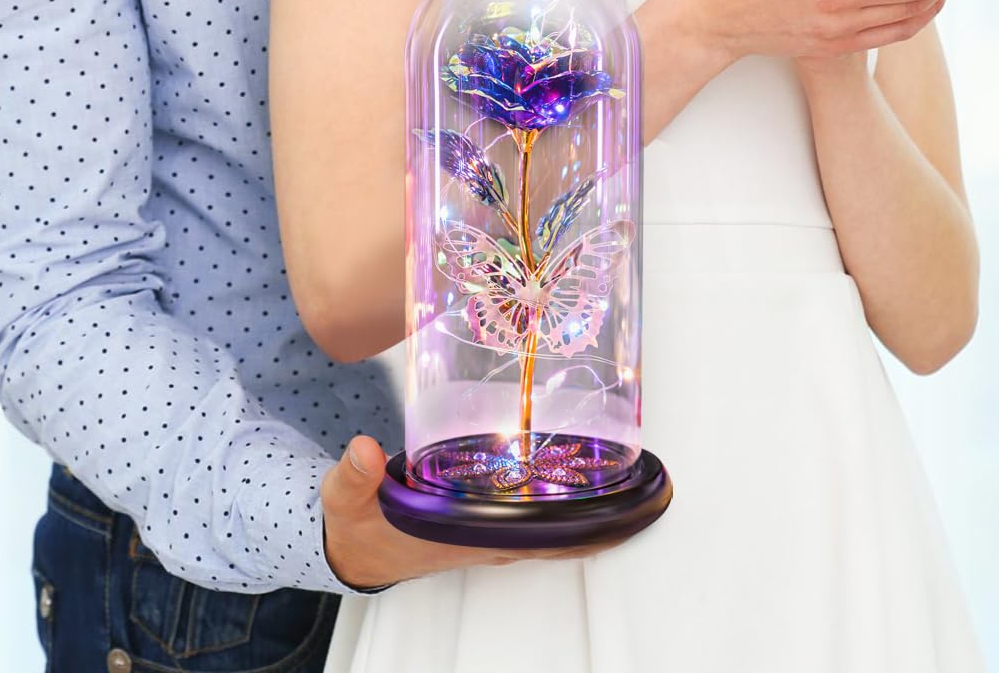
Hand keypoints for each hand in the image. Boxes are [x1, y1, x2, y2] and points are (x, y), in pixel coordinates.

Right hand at [320, 436, 621, 588]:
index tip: (626, 512)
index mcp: (466, 536)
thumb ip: (353, 476)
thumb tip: (364, 452)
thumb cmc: (361, 525)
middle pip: (560, 532)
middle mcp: (488, 538)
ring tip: (632, 474)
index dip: (584, 530)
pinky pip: (535, 513)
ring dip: (589, 507)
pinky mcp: (483, 518)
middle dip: (604, 513)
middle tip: (650, 485)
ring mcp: (489, 530)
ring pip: (553, 524)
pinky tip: (579, 473)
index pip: (538, 537)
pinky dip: (563, 500)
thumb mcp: (347, 500)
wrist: (355, 547)